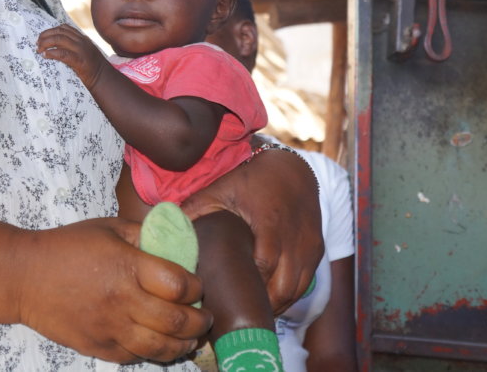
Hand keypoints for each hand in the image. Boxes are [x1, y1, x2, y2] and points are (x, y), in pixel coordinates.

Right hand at [14, 217, 211, 362]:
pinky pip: (134, 356)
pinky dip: (152, 353)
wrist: (23, 276)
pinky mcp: (97, 347)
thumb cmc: (67, 246)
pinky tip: (159, 344)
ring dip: (183, 345)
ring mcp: (110, 328)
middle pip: (177, 321)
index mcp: (128, 267)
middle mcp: (123, 301)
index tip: (196, 285)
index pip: (180, 286)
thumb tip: (174, 242)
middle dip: (199, 321)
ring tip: (191, 338)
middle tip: (205, 316)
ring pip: (160, 348)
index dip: (196, 287)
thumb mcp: (108, 227)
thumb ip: (143, 235)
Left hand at [37, 24, 108, 88]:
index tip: (42, 37)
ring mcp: (81, 50)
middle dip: (45, 36)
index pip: (64, 28)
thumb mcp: (83, 53)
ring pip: (60, 39)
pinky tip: (45, 56)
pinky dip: (52, 53)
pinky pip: (63, 53)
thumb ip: (73, 47)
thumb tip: (53, 47)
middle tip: (37, 44)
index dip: (50, 30)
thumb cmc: (91, 69)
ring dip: (46, 43)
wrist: (103, 80)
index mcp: (82, 39)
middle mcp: (82, 41)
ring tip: (39, 49)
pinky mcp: (79, 61)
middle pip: (59, 31)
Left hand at [178, 149, 322, 313]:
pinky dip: (288, 296)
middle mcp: (295, 238)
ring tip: (250, 315)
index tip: (226, 302)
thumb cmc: (252, 180)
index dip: (248, 288)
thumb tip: (170, 227)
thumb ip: (196, 208)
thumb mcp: (222, 189)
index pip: (264, 266)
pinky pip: (305, 283)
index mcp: (271, 224)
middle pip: (283, 287)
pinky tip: (268, 302)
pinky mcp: (316, 251)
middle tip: (236, 318)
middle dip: (262, 305)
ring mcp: (309, 246)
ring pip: (296, 290)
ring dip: (276, 305)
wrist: (292, 169)